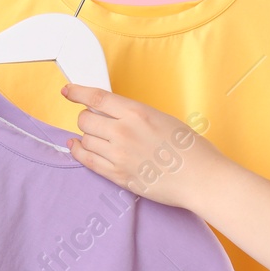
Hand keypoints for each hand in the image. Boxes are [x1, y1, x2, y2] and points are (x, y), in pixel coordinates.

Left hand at [61, 84, 227, 208]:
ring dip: (87, 136)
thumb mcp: (162, 119)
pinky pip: (87, 160)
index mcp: (136, 113)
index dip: (77, 93)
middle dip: (87, 119)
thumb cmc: (190, 149)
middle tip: (95, 121)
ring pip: (84, 139)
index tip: (68, 91)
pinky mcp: (117, 175)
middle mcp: (123, 132)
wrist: (201, 179)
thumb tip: (112, 112)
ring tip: (97, 137)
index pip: (96, 98)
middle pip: (85, 120)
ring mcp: (117, 155)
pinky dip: (78, 151)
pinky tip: (77, 146)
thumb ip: (135, 115)